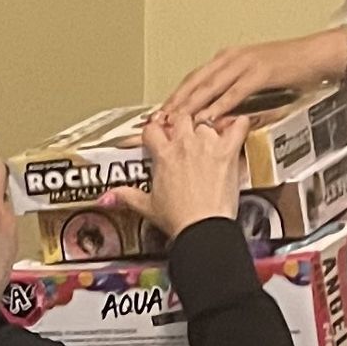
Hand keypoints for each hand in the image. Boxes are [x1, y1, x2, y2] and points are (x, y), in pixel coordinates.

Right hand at [107, 109, 250, 239]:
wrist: (202, 227)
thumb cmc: (178, 219)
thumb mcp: (147, 206)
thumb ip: (126, 196)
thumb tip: (106, 197)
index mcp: (163, 154)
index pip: (152, 129)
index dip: (155, 130)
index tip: (159, 135)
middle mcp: (184, 144)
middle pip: (181, 118)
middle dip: (182, 125)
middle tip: (186, 136)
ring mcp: (207, 145)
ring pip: (206, 122)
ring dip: (209, 129)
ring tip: (212, 140)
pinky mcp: (228, 151)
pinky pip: (238, 126)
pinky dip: (240, 124)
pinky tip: (238, 127)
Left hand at [161, 33, 341, 122]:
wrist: (318, 55)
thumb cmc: (292, 68)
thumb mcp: (258, 77)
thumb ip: (237, 89)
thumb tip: (221, 108)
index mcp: (229, 58)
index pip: (195, 78)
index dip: (176, 95)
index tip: (161, 112)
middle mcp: (232, 58)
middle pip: (196, 81)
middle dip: (176, 102)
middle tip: (159, 120)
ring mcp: (245, 64)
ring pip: (210, 86)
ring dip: (191, 105)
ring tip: (176, 121)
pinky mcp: (260, 73)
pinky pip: (234, 93)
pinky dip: (219, 106)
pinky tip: (208, 118)